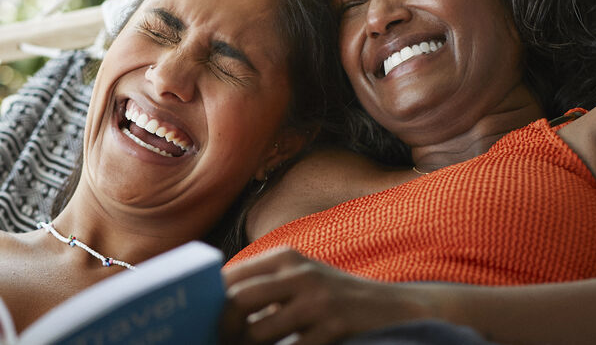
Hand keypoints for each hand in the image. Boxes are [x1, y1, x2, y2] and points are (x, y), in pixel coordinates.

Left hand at [221, 247, 432, 344]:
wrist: (398, 308)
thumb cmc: (338, 298)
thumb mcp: (303, 280)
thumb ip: (266, 287)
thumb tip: (215, 308)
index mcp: (286, 258)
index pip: (230, 276)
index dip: (208, 301)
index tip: (197, 320)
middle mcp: (299, 274)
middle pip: (237, 301)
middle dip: (220, 328)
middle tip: (217, 343)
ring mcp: (317, 301)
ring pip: (257, 332)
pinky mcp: (334, 327)